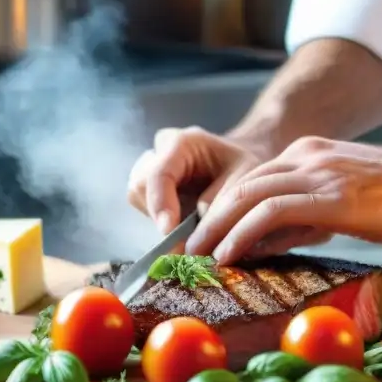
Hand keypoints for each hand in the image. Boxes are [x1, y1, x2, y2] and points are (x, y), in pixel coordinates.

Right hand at [127, 127, 262, 232]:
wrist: (238, 164)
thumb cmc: (243, 168)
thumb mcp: (244, 180)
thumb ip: (220, 203)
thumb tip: (195, 235)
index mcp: (182, 143)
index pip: (159, 173)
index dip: (161, 204)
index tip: (169, 231)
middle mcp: (159, 151)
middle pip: (140, 185)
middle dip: (159, 215)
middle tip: (183, 239)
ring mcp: (150, 167)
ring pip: (137, 197)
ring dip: (159, 218)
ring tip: (189, 227)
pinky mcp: (148, 185)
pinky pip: (144, 206)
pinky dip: (161, 220)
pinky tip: (183, 223)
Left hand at [186, 135, 381, 264]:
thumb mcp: (341, 206)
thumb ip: (304, 219)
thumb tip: (265, 244)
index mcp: (307, 155)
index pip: (252, 182)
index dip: (224, 212)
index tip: (207, 239)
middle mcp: (306, 157)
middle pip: (241, 187)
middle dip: (209, 220)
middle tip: (187, 250)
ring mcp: (317, 173)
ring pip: (249, 196)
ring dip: (217, 228)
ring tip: (198, 256)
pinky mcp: (329, 195)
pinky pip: (272, 211)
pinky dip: (243, 231)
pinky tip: (229, 253)